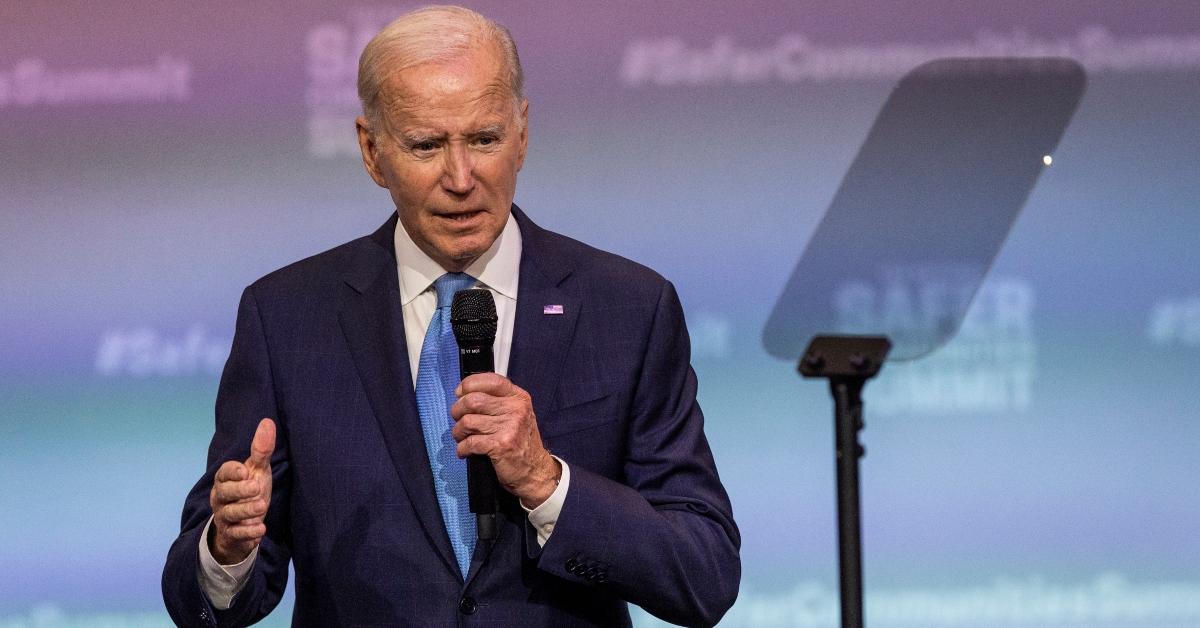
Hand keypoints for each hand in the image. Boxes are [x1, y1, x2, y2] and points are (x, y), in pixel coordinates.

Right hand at [208, 418, 274, 564]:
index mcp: (226, 479)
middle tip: (256, 488)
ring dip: (246, 511)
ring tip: (262, 507)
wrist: (243, 524)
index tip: (245, 471)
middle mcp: (221, 497)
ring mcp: (225, 517)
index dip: (233, 472)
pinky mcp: (232, 535)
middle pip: (225, 493)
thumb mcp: (257, 470)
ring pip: (230, 514)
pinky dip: (248, 534)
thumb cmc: (250, 491)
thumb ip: (261, 449)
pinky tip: (261, 530)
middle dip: (240, 491)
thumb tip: (267, 421)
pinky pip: (236, 535)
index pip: (224, 472)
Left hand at [451, 373, 559, 507]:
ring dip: (458, 432)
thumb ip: (497, 400)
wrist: (534, 471)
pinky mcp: (501, 445)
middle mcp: (516, 409)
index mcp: (518, 397)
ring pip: (467, 422)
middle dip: (457, 411)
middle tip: (459, 421)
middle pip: (472, 400)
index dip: (469, 384)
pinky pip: (469, 442)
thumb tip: (465, 392)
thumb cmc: (520, 442)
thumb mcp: (516, 414)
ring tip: (463, 438)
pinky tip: (465, 451)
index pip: (490, 380)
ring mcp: (509, 427)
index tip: (460, 394)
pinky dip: (462, 448)